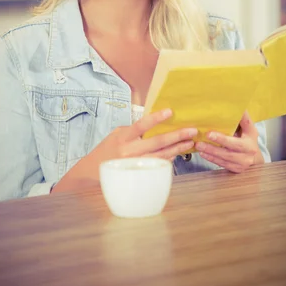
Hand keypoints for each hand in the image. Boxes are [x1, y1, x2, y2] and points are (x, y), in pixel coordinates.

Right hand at [52, 109, 196, 190]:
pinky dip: (170, 157)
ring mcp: (136, 164)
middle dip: (177, 136)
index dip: (156, 118)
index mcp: (123, 137)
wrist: (93, 171)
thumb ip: (134, 129)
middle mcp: (130, 151)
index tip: (170, 111)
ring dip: (178, 148)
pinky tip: (179, 152)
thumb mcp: (117, 134)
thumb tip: (155, 123)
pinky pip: (159, 165)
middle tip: (192, 131)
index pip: (141, 125)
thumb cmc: (107, 149)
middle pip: (157, 142)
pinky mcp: (140, 173)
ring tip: (191, 142)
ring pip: (162, 155)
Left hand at [195, 112, 263, 172]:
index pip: (236, 140)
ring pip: (224, 159)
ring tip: (199, 146)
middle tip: (201, 141)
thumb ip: (243, 119)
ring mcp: (242, 163)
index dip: (223, 138)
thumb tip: (238, 106)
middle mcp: (247, 154)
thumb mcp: (249, 128)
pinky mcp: (236, 169)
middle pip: (229, 151)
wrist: (255, 158)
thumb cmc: (249, 139)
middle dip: (214, 146)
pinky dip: (212, 159)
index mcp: (250, 141)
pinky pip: (222, 164)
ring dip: (210, 152)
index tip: (210, 133)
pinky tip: (203, 154)